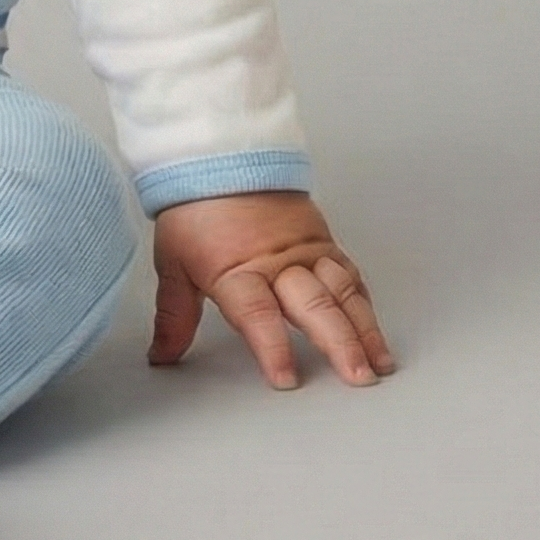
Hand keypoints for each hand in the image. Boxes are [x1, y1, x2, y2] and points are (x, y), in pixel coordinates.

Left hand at [148, 190, 395, 388]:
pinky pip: (349, 275)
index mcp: (236, 269)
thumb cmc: (195, 211)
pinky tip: (374, 332)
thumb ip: (175, 315)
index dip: (272, 347)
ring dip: (363, 329)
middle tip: (356, 377)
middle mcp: (277, 263)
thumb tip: (162, 355)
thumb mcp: (174, 263)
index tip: (285, 378)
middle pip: (313, 305)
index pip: (256, 313)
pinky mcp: (324, 244)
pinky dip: (364, 305)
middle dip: (338, 343)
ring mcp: (305, 253)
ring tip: (378, 364)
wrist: (219, 160)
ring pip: (340, 292)